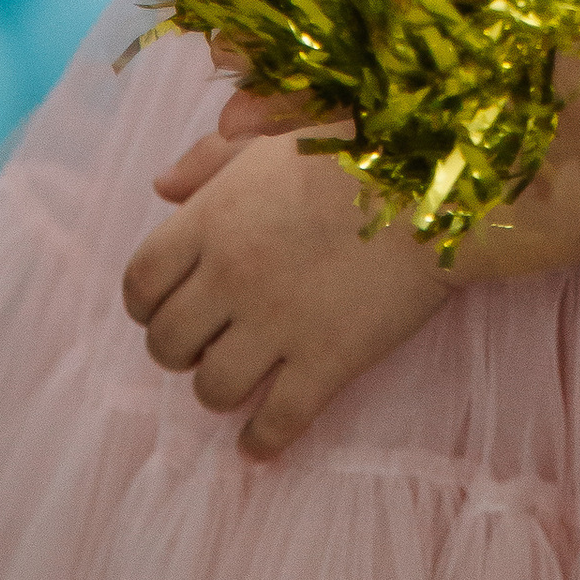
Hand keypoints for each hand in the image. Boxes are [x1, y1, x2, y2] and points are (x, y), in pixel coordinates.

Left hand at [122, 124, 453, 457]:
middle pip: (167, 342)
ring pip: (212, 388)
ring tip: (238, 377)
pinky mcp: (325, 362)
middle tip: (204, 340)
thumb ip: (211, 158)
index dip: (144, 303)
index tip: (161, 306)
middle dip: (177, 348)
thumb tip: (160, 185)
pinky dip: (260, 441)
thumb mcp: (276, 136)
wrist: (438, 184)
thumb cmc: (358, 148)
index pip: (141, 282)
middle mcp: (232, 276)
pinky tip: (257, 443)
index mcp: (213, 219)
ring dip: (216, 388)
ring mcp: (278, 324)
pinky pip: (275, 422)